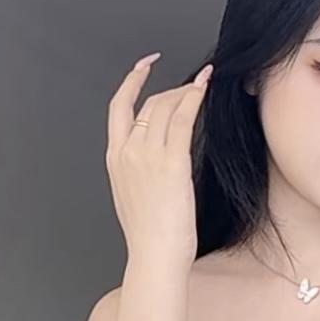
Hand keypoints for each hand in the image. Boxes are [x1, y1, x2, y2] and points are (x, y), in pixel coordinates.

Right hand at [105, 53, 212, 270]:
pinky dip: (194, 98)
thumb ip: (138, 171)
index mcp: (115, 158)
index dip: (132, 81)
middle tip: (191, 86)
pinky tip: (204, 88)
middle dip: (172, 89)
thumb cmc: (150, 236)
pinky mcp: (171, 162)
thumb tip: (156, 162)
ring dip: (187, 90)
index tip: (143, 66)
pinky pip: (183, 118)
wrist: (154, 255)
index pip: (119, 107)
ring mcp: (147, 155)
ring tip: (202, 86)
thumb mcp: (133, 196)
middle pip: (149, 103)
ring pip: (166, 106)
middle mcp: (128, 150)